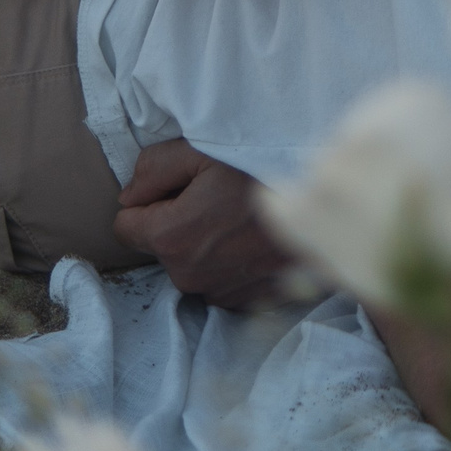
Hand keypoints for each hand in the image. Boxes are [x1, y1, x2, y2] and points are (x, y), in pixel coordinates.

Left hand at [112, 139, 294, 309]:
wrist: (325, 201)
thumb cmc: (262, 167)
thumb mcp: (200, 149)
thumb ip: (152, 169)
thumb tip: (129, 197)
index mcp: (171, 237)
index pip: (125, 226)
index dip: (150, 202)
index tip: (180, 188)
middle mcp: (189, 274)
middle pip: (161, 245)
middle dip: (179, 223)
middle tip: (218, 198)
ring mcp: (220, 292)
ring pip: (190, 263)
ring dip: (205, 244)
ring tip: (240, 217)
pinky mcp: (246, 300)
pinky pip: (219, 279)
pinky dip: (230, 261)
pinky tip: (253, 239)